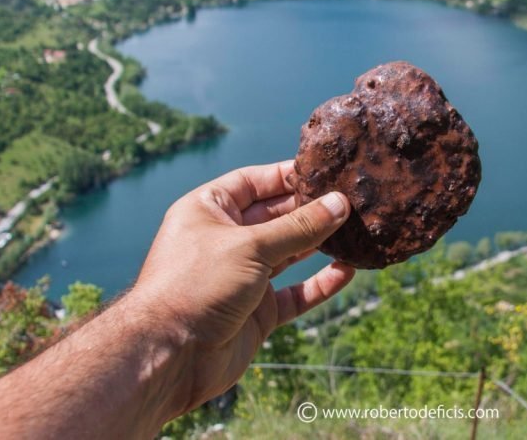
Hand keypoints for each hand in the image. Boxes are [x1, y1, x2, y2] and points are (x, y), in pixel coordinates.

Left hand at [129, 160, 354, 418]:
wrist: (170, 356)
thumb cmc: (196, 286)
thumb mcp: (251, 247)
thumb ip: (298, 227)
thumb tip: (339, 204)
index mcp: (209, 210)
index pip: (255, 182)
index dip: (289, 175)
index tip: (327, 170)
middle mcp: (226, 240)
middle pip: (277, 216)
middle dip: (312, 209)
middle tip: (352, 199)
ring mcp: (243, 277)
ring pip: (290, 253)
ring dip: (320, 243)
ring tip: (357, 229)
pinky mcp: (257, 312)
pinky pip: (295, 294)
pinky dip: (320, 284)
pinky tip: (347, 271)